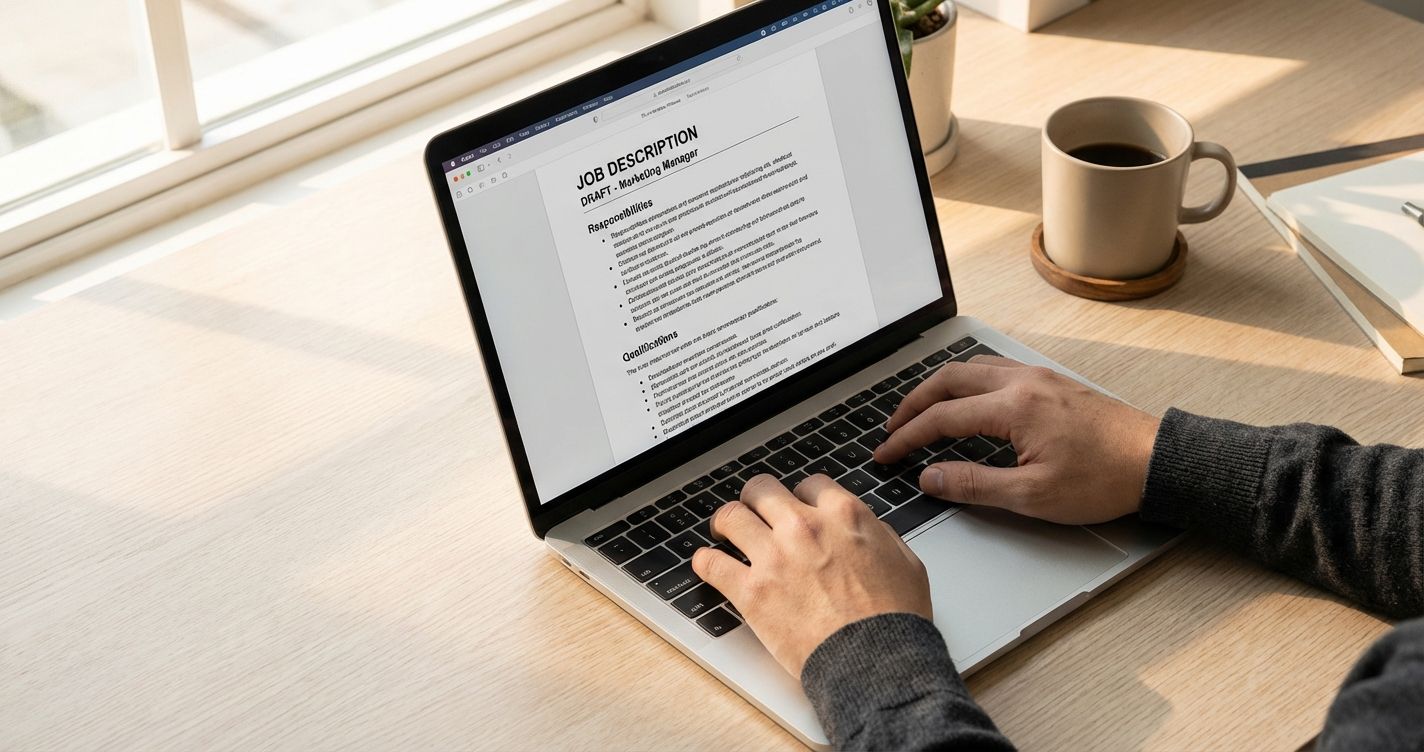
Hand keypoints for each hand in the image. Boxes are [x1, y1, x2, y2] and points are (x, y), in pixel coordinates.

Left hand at [691, 474, 930, 678]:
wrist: (874, 662)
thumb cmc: (893, 620)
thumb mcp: (905, 563)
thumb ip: (880, 536)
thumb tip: (866, 529)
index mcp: (843, 515)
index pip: (809, 484)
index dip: (801, 497)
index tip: (797, 508)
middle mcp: (804, 527)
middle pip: (762, 490)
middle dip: (758, 500)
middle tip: (755, 514)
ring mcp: (773, 557)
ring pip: (731, 516)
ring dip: (726, 523)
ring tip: (724, 532)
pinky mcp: (750, 591)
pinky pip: (711, 563)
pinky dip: (704, 562)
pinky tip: (707, 564)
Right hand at [873, 355, 1159, 523]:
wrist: (1155, 462)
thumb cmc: (1102, 480)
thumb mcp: (1032, 495)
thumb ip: (973, 484)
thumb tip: (930, 477)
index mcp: (1013, 408)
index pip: (942, 418)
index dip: (907, 437)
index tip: (886, 454)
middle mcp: (1021, 382)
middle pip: (948, 380)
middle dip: (913, 404)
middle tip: (892, 429)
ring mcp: (1037, 377)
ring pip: (970, 368)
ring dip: (938, 388)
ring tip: (920, 412)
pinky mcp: (1051, 382)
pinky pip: (994, 369)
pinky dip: (966, 381)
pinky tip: (965, 400)